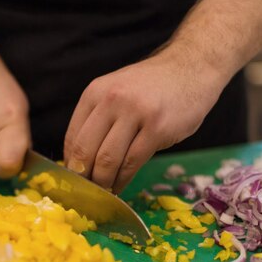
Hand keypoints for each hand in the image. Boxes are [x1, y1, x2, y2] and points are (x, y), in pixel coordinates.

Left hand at [64, 50, 225, 193]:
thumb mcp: (116, 92)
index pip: (72, 137)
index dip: (70, 165)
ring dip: (103, 183)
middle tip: (85, 193)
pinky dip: (122, 181)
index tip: (73, 181)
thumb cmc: (151, 87)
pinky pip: (132, 163)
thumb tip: (78, 160)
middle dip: (83, 178)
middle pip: (86, 151)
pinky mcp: (157, 128)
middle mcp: (112, 100)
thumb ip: (97, 119)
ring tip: (103, 194)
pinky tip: (120, 187)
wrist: (191, 68)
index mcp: (95, 93)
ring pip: (108, 160)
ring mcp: (136, 113)